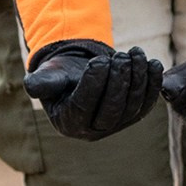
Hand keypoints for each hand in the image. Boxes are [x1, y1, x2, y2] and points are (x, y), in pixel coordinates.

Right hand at [24, 39, 163, 139]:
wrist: (80, 75)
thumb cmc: (61, 75)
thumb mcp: (48, 76)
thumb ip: (42, 82)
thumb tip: (30, 85)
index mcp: (69, 123)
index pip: (83, 107)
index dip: (93, 84)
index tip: (99, 61)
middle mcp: (93, 131)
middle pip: (111, 111)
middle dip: (119, 82)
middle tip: (120, 56)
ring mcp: (116, 127)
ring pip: (132, 107)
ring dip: (138, 79)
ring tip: (136, 53)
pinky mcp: (133, 117)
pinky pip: (146, 104)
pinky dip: (153, 85)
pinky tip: (154, 64)